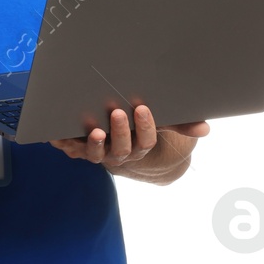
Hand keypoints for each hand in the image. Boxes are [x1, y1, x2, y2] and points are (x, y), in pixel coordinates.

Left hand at [50, 105, 210, 170]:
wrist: (108, 136)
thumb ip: (178, 123)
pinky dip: (63, 143)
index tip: (142, 108)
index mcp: (138, 146)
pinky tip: (58, 134)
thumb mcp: (154, 122)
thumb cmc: (134, 125)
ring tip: (95, 131)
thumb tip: (205, 128)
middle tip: (118, 112)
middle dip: (120, 132)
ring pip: (96, 155)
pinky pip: (68, 149)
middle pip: (122, 149)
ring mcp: (95, 153)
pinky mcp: (75, 149)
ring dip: (95, 145)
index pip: (146, 141)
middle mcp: (117, 154)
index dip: (145, 127)